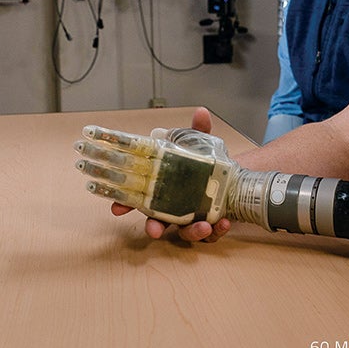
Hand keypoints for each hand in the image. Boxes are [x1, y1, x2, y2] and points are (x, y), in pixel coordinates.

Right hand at [75, 106, 233, 241]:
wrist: (231, 180)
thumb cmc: (206, 164)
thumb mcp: (201, 146)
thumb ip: (199, 132)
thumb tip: (201, 112)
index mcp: (163, 188)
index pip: (138, 198)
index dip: (125, 204)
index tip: (116, 209)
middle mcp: (174, 207)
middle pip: (157, 223)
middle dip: (154, 228)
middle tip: (154, 230)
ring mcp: (191, 219)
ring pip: (185, 233)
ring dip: (192, 232)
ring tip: (203, 224)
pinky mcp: (210, 226)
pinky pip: (211, 235)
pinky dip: (217, 231)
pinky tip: (223, 222)